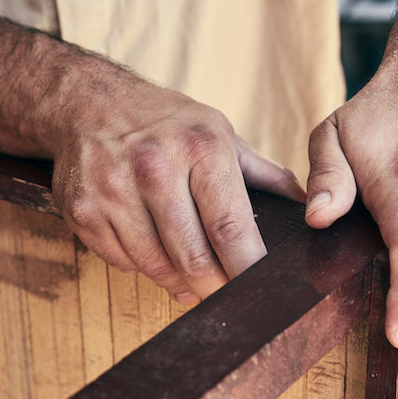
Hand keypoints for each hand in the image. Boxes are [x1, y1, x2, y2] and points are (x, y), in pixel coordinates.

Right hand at [52, 80, 304, 304]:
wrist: (88, 102)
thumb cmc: (166, 123)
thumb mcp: (220, 133)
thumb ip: (264, 176)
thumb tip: (315, 209)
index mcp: (200, 147)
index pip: (231, 228)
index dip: (249, 270)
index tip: (264, 292)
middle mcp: (154, 167)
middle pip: (194, 258)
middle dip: (217, 288)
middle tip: (229, 296)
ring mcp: (113, 190)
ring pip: (157, 268)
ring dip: (181, 284)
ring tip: (195, 280)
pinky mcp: (82, 211)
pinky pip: (123, 263)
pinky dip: (144, 268)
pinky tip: (155, 252)